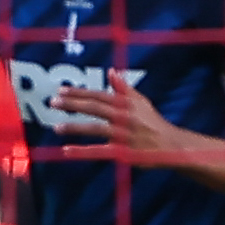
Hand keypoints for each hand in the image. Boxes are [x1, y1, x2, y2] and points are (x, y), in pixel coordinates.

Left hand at [57, 79, 204, 169]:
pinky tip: (66, 151)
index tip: (61, 90)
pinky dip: (82, 151)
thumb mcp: (142, 102)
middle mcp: (124, 117)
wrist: (172, 146)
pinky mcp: (123, 153)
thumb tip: (111, 72)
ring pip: (96, 129)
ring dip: (75, 127)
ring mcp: (123, 135)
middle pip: (95, 108)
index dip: (80, 93)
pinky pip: (100, 152)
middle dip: (73, 104)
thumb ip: (124, 88)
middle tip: (53, 102)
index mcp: (127, 103)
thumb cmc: (154, 123)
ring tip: (56, 127)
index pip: (99, 95)